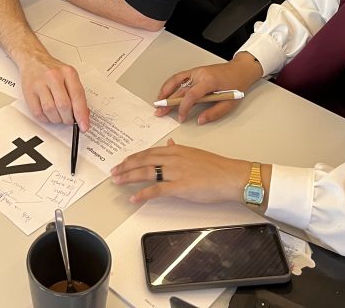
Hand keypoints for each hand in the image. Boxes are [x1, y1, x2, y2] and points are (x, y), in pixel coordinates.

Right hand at [17, 49, 90, 130]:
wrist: (33, 59)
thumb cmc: (53, 70)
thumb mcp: (69, 76)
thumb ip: (77, 94)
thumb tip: (83, 115)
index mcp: (68, 73)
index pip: (77, 96)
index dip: (81, 114)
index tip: (84, 126)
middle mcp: (54, 77)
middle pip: (63, 105)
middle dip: (68, 118)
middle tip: (69, 120)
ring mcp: (40, 84)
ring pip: (50, 110)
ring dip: (56, 119)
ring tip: (59, 116)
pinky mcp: (29, 92)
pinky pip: (38, 113)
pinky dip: (45, 118)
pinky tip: (48, 114)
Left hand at [111, 139, 248, 203]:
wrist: (230, 176)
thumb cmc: (216, 167)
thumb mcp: (195, 153)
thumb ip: (179, 150)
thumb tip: (169, 145)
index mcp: (176, 150)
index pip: (149, 152)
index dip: (134, 157)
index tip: (123, 162)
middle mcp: (173, 158)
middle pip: (144, 160)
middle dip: (126, 166)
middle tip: (114, 172)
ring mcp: (176, 172)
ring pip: (146, 172)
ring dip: (129, 177)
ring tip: (118, 182)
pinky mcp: (180, 187)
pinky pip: (157, 190)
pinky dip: (143, 194)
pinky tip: (134, 198)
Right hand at [154, 54, 263, 124]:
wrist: (240, 70)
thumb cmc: (236, 84)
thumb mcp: (229, 103)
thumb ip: (214, 113)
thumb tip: (200, 120)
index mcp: (209, 81)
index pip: (191, 94)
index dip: (183, 107)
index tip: (180, 117)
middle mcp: (200, 74)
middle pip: (180, 88)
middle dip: (168, 101)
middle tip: (160, 111)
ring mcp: (196, 71)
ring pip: (176, 80)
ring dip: (165, 91)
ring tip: (158, 102)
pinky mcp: (195, 71)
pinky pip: (179, 77)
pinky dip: (170, 84)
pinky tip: (165, 91)